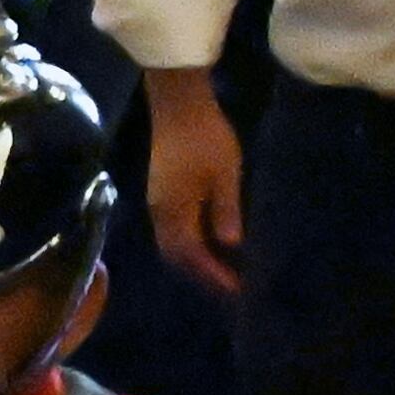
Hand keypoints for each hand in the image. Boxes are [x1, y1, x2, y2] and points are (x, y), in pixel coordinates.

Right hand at [145, 70, 245, 297]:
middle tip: (229, 287)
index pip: (192, 254)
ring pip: (172, 245)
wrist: (178, 104)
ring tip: (220, 271)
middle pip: (176, 256)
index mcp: (175, 211)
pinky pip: (173, 231)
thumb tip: (231, 245)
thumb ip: (226, 210)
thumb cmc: (205, 137)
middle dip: (201, 275)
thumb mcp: (225, 173)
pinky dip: (189, 245)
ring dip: (194, 261)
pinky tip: (208, 244)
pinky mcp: (161, 194)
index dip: (213, 274)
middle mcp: (161, 213)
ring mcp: (158, 203)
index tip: (237, 290)